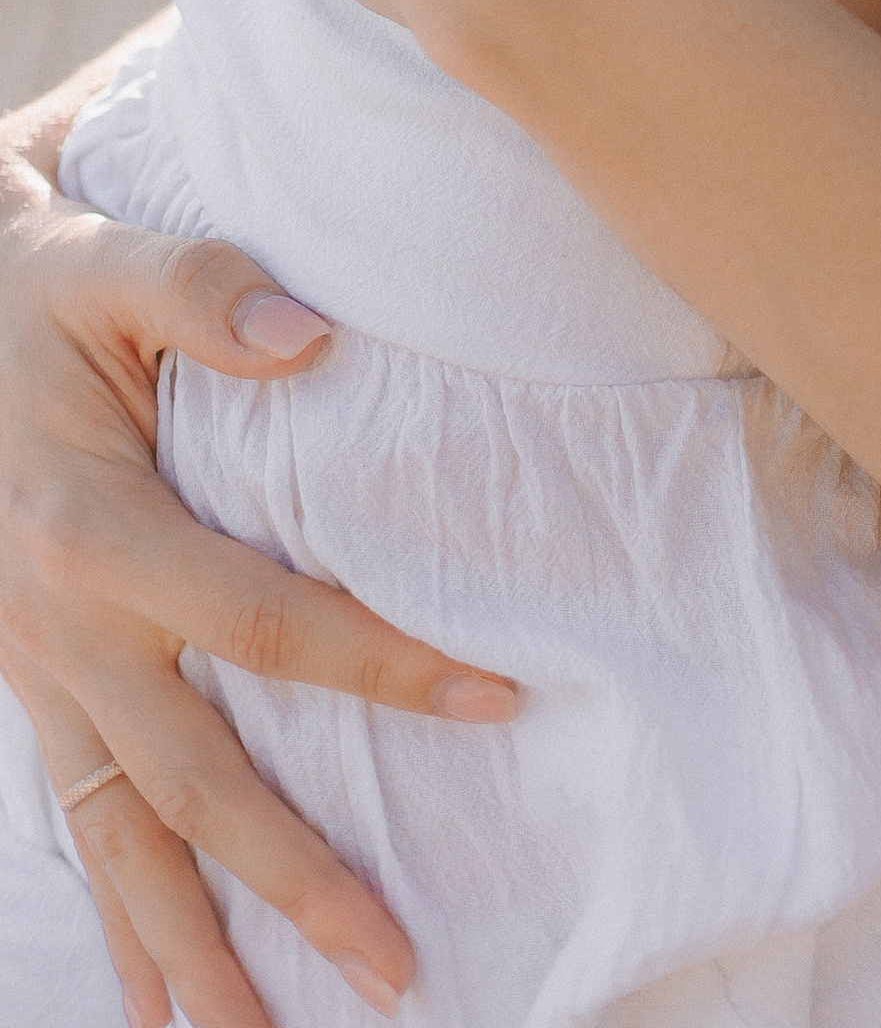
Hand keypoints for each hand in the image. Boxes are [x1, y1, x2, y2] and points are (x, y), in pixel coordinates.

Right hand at [0, 161, 514, 1027]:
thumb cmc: (44, 292)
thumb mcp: (112, 264)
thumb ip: (207, 291)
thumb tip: (311, 337)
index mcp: (99, 534)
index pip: (269, 625)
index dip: (384, 663)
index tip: (496, 699)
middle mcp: (65, 631)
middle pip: (198, 784)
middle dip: (294, 882)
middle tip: (395, 967)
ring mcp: (39, 676)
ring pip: (124, 839)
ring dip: (191, 948)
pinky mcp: (31, 691)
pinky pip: (77, 821)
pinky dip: (116, 917)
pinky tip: (152, 1002)